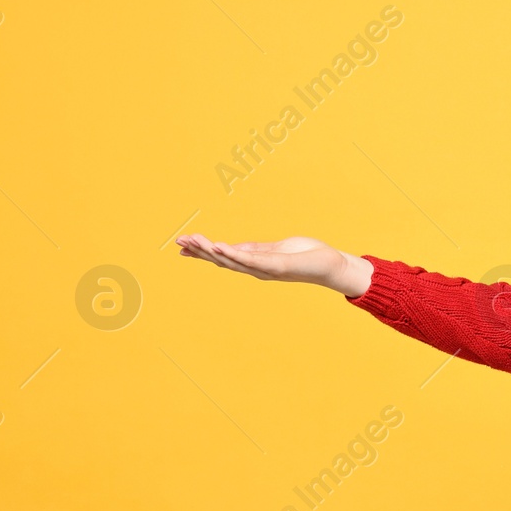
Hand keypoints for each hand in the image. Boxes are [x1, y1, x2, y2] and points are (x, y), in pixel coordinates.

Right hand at [177, 233, 374, 297]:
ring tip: (192, 241)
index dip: (203, 252)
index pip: (224, 258)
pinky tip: (219, 247)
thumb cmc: (306, 255)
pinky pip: (252, 259)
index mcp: (255, 263)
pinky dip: (234, 254)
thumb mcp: (277, 248)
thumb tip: (232, 247)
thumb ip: (255, 249)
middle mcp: (257, 269)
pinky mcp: (277, 266)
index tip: (183, 245)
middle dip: (200, 252)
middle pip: (223, 261)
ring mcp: (266, 269)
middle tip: (179, 242)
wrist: (331, 266)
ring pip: (232, 261)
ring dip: (211, 251)